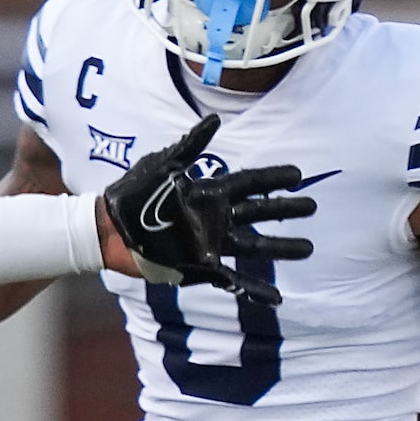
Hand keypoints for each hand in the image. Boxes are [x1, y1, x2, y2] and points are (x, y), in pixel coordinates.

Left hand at [99, 113, 314, 306]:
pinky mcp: (200, 268)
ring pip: (255, 246)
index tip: (298, 174)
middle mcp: (215, 218)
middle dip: (286, 210)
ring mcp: (209, 244)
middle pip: (260, 213)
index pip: (250, 183)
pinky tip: (277, 298)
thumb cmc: (131, 194)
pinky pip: (234, 281)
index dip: (274, 179)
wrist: (107, 230)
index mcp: (209, 192)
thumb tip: (215, 122)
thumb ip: (190, 146)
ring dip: (282, 248)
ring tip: (307, 249)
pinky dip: (255, 290)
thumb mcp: (161, 166)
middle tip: (312, 208)